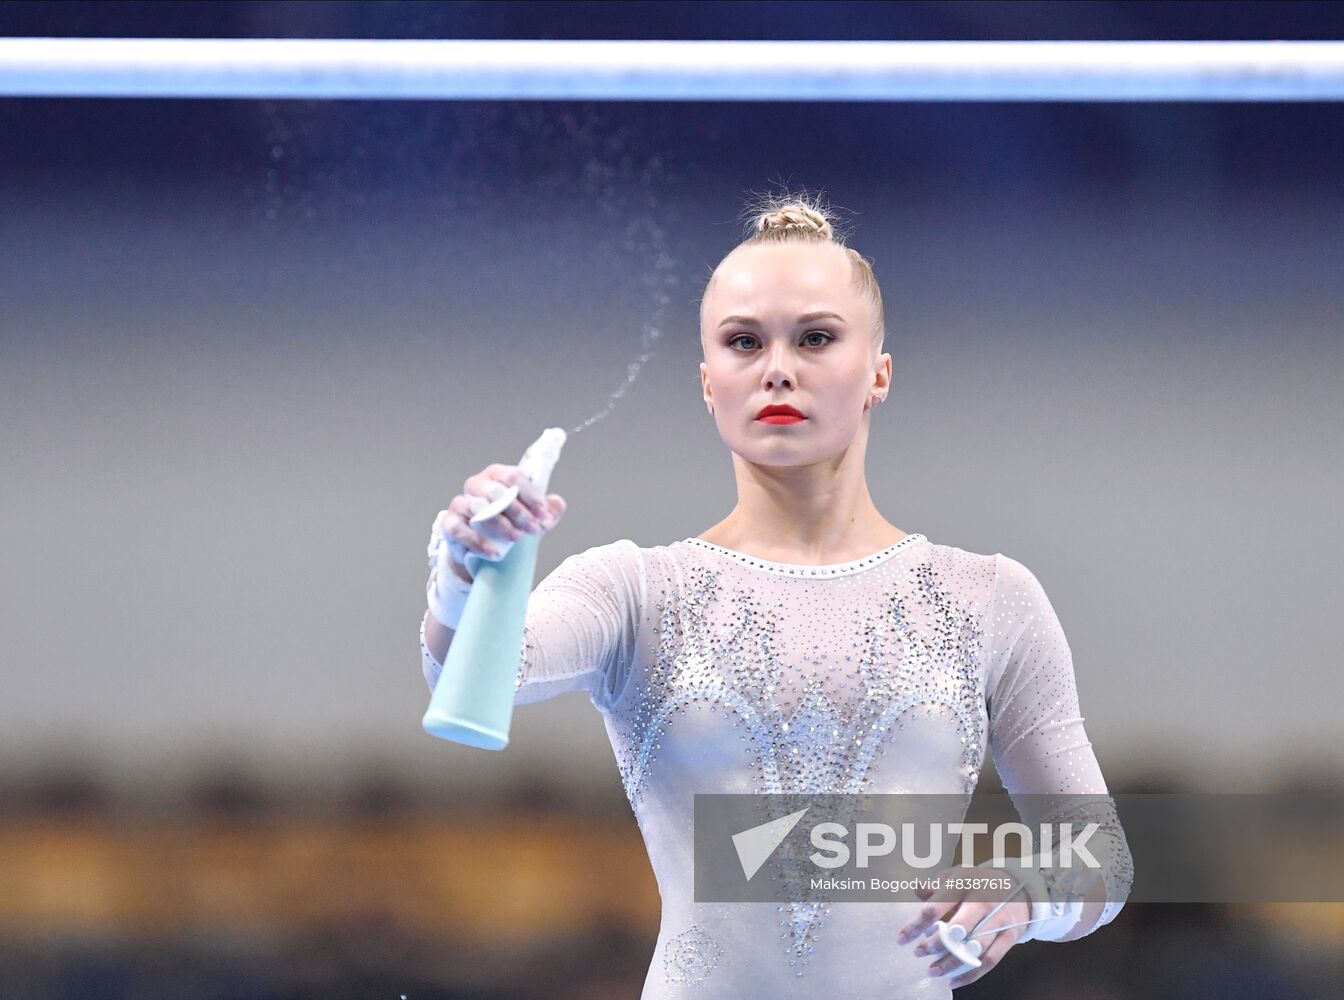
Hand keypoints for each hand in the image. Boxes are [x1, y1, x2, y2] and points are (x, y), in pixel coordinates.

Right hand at [432, 463, 566, 577]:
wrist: (482, 547)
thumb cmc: (508, 523)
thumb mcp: (531, 516)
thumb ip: (548, 509)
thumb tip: (557, 504)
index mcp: (497, 475)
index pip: (514, 476)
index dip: (531, 496)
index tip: (544, 515)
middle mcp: (476, 485)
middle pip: (496, 490)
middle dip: (519, 511)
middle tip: (534, 529)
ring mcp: (460, 503)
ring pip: (477, 507)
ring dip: (501, 524)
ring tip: (518, 538)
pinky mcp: (449, 523)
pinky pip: (459, 529)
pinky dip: (477, 541)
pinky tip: (495, 552)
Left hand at [896, 865, 1030, 987]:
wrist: (1019, 886)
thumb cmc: (978, 883)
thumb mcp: (957, 877)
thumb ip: (936, 887)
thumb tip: (918, 890)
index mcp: (964, 883)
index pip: (935, 906)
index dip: (916, 924)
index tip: (902, 939)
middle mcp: (982, 900)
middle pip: (956, 928)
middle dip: (935, 944)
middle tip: (919, 953)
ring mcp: (999, 919)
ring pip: (974, 947)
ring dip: (951, 962)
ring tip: (933, 970)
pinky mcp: (1010, 935)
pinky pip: (991, 960)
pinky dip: (972, 974)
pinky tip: (955, 980)